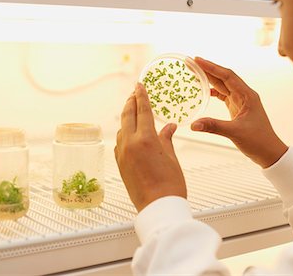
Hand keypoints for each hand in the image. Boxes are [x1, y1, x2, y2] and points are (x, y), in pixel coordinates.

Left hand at [115, 83, 186, 211]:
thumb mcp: (172, 158)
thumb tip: (169, 127)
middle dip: (131, 102)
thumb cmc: (170, 186)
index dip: (141, 95)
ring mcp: (122, 154)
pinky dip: (125, 133)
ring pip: (122, 128)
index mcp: (146, 139)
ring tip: (133, 111)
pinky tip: (130, 133)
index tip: (139, 85)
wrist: (158, 207)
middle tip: (134, 93)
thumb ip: (167, 138)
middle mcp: (130, 144)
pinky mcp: (120, 164)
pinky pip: (120, 142)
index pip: (142, 110)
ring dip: (127, 117)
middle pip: (128, 115)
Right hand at [191, 57, 287, 167]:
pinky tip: (205, 91)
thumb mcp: (235, 132)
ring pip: (223, 85)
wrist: (269, 152)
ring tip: (195, 73)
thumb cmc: (259, 141)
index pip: (227, 76)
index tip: (197, 60)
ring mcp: (241, 101)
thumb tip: (194, 124)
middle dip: (208, 69)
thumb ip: (213, 126)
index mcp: (247, 95)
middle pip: (224, 77)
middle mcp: (244, 95)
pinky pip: (224, 95)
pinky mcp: (237, 108)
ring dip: (210, 79)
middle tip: (192, 62)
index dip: (211, 67)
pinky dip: (214, 91)